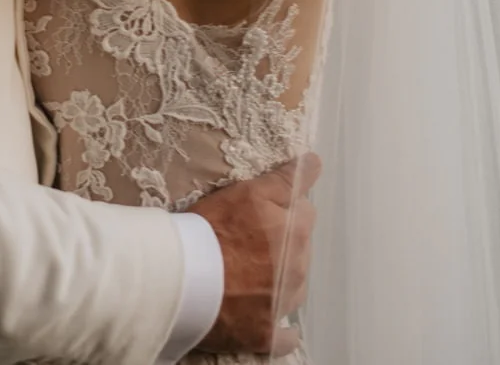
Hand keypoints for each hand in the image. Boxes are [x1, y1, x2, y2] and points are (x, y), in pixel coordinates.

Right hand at [192, 154, 321, 355]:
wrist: (184, 279)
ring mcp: (283, 303)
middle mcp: (297, 268)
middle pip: (299, 249)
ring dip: (277, 281)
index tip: (262, 213)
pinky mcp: (266, 333)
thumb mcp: (248, 192)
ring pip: (292, 288)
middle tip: (246, 241)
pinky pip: (285, 336)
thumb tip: (316, 162)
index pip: (304, 211)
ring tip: (244, 275)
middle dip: (280, 244)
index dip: (281, 209)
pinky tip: (265, 318)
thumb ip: (287, 180)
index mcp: (297, 231)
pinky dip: (279, 329)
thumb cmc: (212, 230)